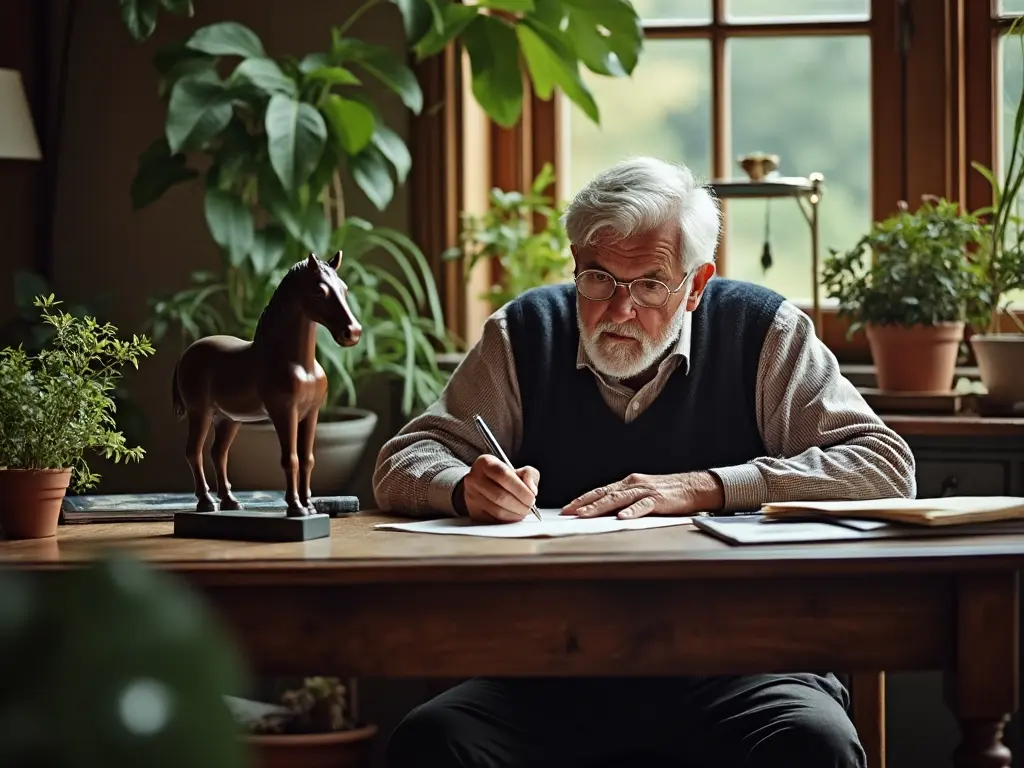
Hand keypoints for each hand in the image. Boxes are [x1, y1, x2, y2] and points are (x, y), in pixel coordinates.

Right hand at [457, 454, 539, 523]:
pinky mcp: (472, 511)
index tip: (532, 498)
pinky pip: (493, 520)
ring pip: (497, 510)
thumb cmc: (503, 477)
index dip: (520, 489)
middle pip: (500, 496)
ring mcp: (471, 496)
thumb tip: (531, 490)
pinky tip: (514, 516)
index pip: (504, 476)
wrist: (483, 484)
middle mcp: (474, 478)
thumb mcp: (517, 469)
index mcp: (485, 463)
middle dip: (520, 505)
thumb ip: (528, 475)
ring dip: (515, 514)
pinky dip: (507, 521)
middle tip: (530, 508)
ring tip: (523, 512)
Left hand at [561, 471, 723, 519]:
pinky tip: (621, 517)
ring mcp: (644, 491)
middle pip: (604, 494)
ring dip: (600, 507)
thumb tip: (603, 513)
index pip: (599, 491)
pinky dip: (631, 512)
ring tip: (585, 515)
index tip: (567, 509)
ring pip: (618, 499)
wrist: (693, 487)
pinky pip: (642, 506)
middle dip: (584, 504)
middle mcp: (632, 484)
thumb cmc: (666, 492)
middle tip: (568, 513)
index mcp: (626, 484)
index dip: (582, 499)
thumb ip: (624, 501)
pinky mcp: (658, 499)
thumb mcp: (640, 493)